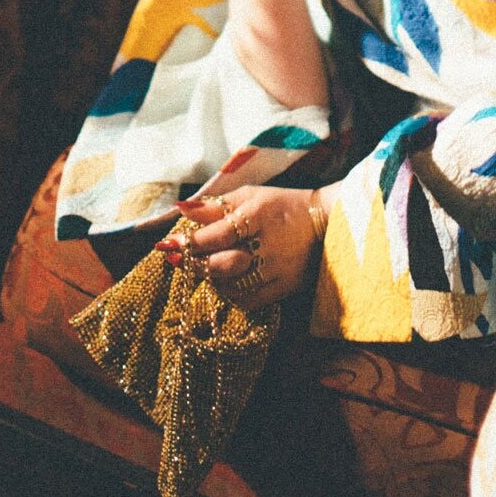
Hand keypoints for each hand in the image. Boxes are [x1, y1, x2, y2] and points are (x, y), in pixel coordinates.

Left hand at [158, 186, 319, 309]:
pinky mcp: (283, 288)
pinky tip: (227, 283)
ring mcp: (276, 270)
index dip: (189, 242)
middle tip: (182, 259)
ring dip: (211, 280)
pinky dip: (230, 295)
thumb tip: (180, 208)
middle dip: (195, 264)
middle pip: (220, 265)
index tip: (169, 244)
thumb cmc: (282, 205)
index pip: (215, 236)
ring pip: (230, 287)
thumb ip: (215, 205)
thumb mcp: (251, 195)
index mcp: (258, 215)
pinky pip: (247, 301)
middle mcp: (267, 244)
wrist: (326, 223)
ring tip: (206, 268)